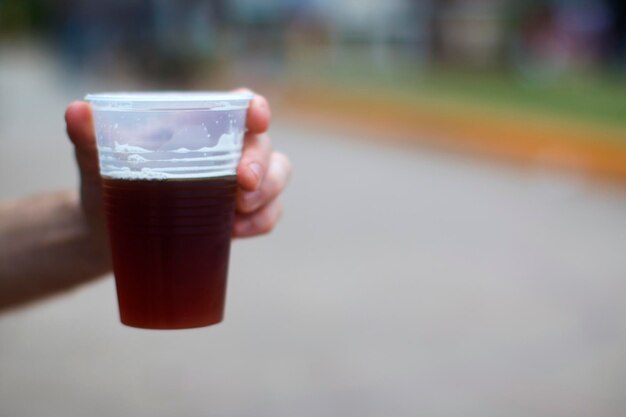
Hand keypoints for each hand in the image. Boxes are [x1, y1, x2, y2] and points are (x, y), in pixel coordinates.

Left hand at [64, 90, 290, 252]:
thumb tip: (76, 112)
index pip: (238, 107)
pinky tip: (236, 232)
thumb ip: (90, 138)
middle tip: (243, 185)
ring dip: (268, 194)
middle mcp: (226, 150)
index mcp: (198, 127)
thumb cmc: (107, 187)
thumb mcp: (98, 163)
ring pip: (279, 176)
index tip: (256, 119)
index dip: (255, 108)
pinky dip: (262, 221)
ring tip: (237, 214)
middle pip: (264, 145)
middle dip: (261, 164)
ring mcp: (239, 184)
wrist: (109, 233)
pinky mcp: (242, 214)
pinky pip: (270, 213)